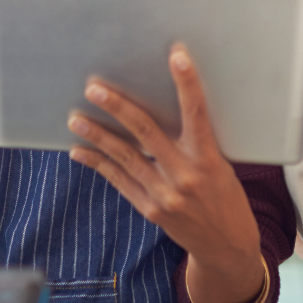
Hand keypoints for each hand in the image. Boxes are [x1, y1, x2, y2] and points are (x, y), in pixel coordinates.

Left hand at [67, 43, 264, 302]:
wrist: (227, 247)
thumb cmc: (226, 198)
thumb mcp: (222, 167)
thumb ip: (198, 142)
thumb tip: (168, 108)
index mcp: (209, 159)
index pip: (197, 113)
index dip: (187, 83)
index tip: (177, 56)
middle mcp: (185, 175)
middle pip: (146, 132)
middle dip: (118, 108)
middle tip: (94, 89)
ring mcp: (164, 194)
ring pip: (124, 157)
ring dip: (97, 136)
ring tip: (75, 118)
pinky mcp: (150, 209)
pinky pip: (119, 181)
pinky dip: (99, 164)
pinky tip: (80, 151)